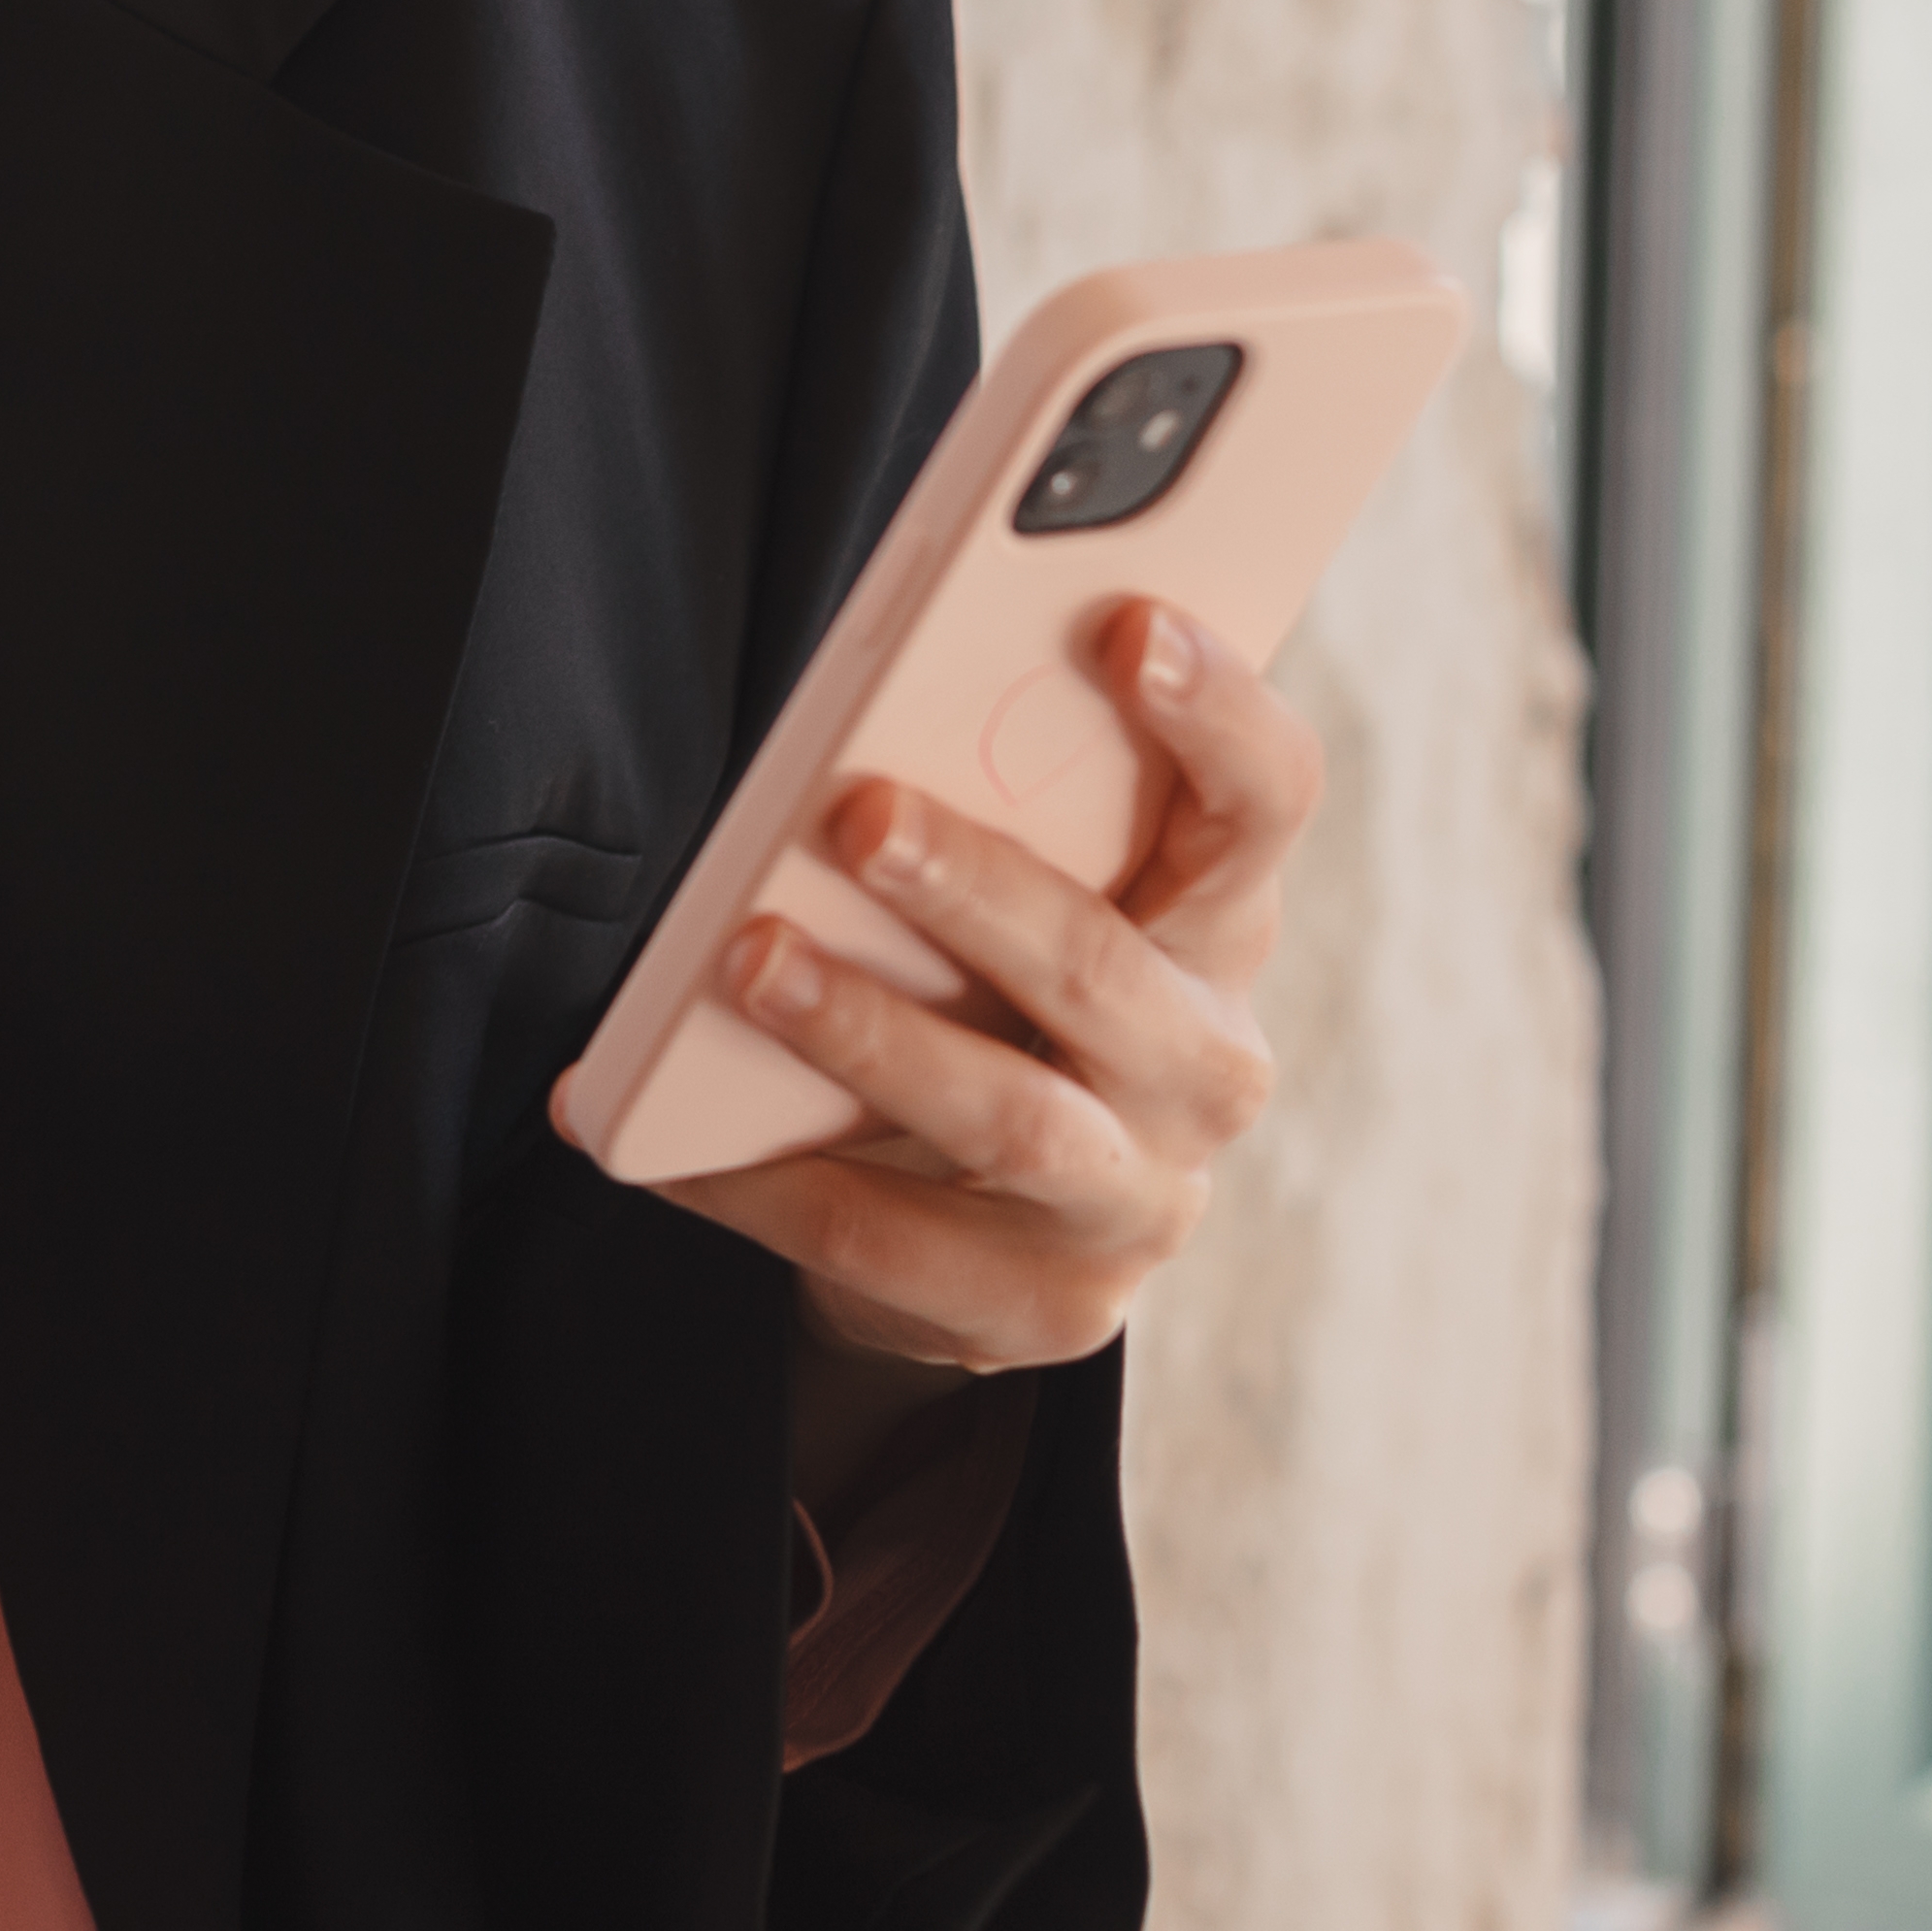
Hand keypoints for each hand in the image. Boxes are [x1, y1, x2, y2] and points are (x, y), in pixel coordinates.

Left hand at [662, 598, 1319, 1375]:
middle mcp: (1206, 1067)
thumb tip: (869, 719)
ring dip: (864, 1031)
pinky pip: (887, 1236)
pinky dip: (765, 1179)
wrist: (986, 1225)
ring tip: (747, 961)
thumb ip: (1000, 808)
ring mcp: (1137, 1201)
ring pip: (1004, 1114)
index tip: (1127, 622)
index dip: (1216, 715)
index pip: (1263, 807)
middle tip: (854, 810)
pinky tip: (668, 1136)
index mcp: (1216, 929)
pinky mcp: (1047, 1308)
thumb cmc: (993, 998)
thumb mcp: (1022, 893)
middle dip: (975, 884)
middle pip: (1106, 967)